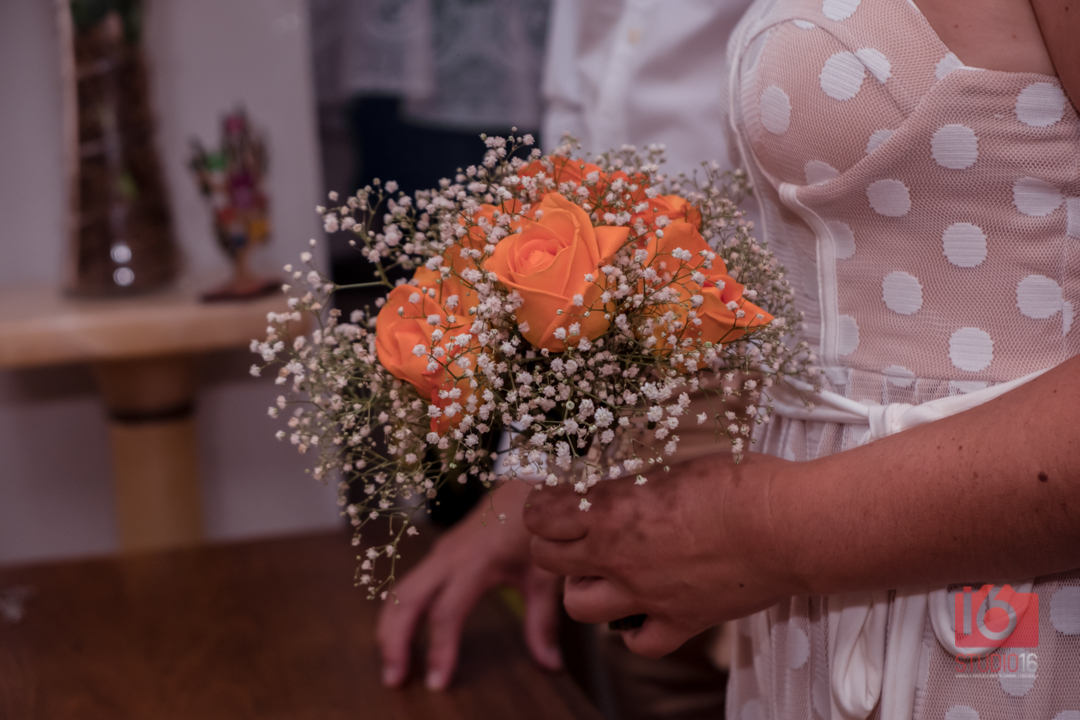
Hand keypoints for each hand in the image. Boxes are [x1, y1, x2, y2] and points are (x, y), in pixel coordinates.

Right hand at [377, 480, 562, 689]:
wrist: (526, 485)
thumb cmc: (536, 527)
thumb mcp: (544, 574)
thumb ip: (543, 620)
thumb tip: (549, 663)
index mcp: (476, 561)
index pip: (446, 612)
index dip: (439, 649)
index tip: (437, 682)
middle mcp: (448, 556)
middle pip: (406, 600)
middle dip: (394, 641)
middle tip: (395, 680)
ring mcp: (439, 553)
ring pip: (399, 591)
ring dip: (389, 628)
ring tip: (393, 666)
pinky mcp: (438, 555)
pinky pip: (408, 585)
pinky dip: (398, 614)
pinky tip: (402, 639)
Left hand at [524, 451, 795, 657]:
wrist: (787, 525)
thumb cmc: (741, 479)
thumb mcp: (678, 455)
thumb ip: (641, 466)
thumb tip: (624, 456)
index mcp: (613, 508)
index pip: (541, 515)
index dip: (541, 508)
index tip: (552, 502)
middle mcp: (617, 554)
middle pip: (547, 559)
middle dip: (551, 544)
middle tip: (572, 534)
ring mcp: (645, 594)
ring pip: (578, 606)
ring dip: (582, 588)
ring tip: (602, 573)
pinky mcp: (680, 621)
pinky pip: (639, 643)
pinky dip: (635, 632)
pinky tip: (645, 611)